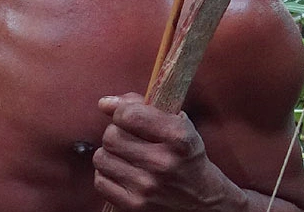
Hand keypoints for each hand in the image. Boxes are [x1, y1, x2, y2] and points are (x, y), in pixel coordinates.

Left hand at [94, 93, 243, 211]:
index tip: (126, 116)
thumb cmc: (185, 156)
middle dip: (116, 132)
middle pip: (111, 136)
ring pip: (102, 158)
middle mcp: (163, 162)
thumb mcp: (177, 124)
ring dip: (110, 154)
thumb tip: (104, 103)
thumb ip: (141, 106)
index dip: (121, 112)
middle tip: (128, 138)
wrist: (203, 201)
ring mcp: (148, 187)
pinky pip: (100, 181)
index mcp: (178, 137)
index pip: (129, 115)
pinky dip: (107, 175)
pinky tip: (122, 173)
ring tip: (125, 156)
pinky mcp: (135, 206)